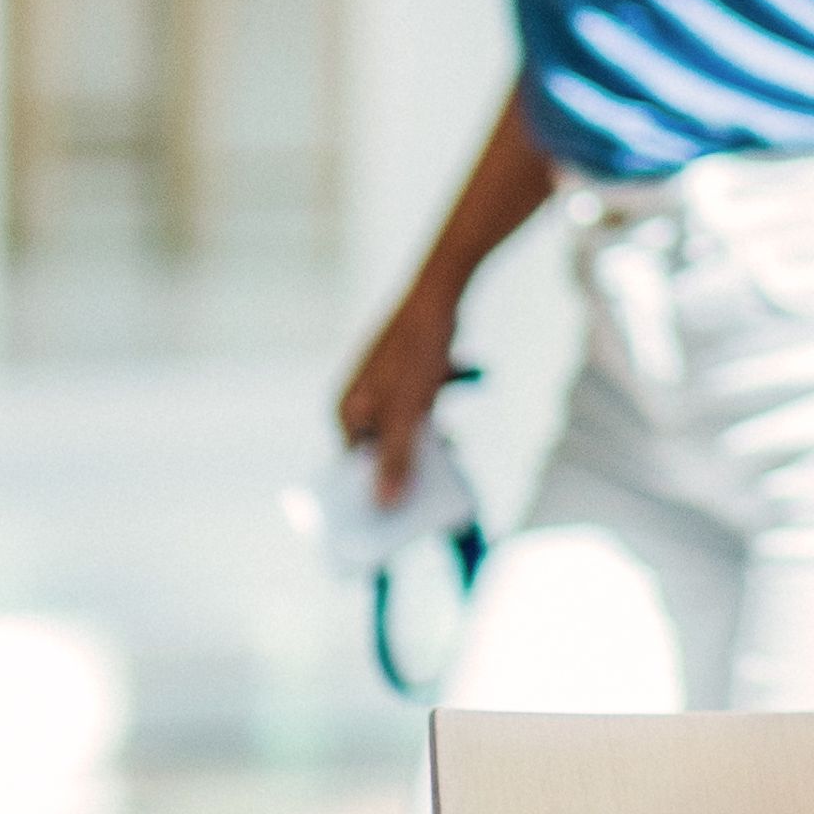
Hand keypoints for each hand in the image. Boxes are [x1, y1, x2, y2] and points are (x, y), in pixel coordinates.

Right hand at [338, 272, 462, 507]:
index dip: (375, 493)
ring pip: (408, 428)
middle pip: (383, 450)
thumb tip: (385, 505)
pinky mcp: (408, 374)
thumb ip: (398, 460)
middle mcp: (359, 400)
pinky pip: (425, 405)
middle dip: (410, 466)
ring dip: (431, 436)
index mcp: (347, 412)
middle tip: (433, 492)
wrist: (440, 293)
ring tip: (454, 444)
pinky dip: (442, 405)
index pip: (355, 467)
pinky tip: (465, 382)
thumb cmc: (417, 352)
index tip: (396, 521)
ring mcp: (384, 386)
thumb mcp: (409, 414)